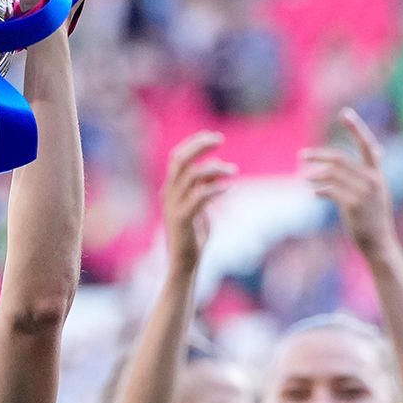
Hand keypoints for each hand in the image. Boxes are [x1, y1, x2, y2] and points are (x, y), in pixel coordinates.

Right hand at [160, 130, 232, 281]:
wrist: (183, 265)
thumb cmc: (193, 237)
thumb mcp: (199, 207)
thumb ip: (203, 187)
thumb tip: (216, 167)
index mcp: (171, 190)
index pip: (177, 157)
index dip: (194, 143)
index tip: (215, 138)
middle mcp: (169, 194)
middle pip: (180, 159)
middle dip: (200, 145)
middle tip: (220, 139)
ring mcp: (174, 206)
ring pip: (193, 175)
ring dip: (215, 168)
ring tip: (233, 171)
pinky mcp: (183, 219)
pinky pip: (200, 195)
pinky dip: (216, 187)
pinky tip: (229, 187)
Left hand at [301, 109, 394, 254]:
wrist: (380, 245)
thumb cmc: (373, 219)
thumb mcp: (375, 193)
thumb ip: (368, 174)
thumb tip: (366, 156)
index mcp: (377, 174)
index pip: (367, 144)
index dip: (356, 128)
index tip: (344, 113)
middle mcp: (373, 180)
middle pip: (340, 159)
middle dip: (318, 156)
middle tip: (301, 155)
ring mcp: (365, 193)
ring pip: (333, 174)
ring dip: (315, 175)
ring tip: (304, 178)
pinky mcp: (355, 206)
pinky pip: (331, 191)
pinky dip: (320, 190)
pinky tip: (313, 192)